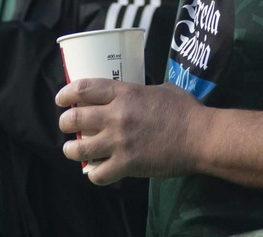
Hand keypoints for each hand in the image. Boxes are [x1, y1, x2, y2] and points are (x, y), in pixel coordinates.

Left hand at [55, 79, 203, 183]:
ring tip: (71, 150)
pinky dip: (93, 173)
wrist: (201, 137)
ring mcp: (119, 142)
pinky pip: (98, 174)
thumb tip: (134, 93)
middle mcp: (116, 116)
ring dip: (71, 150)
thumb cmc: (186, 110)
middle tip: (65, 124)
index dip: (66, 93)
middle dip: (64, 122)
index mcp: (125, 93)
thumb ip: (141, 90)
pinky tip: (96, 170)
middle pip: (75, 118)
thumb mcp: (160, 89)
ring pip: (79, 148)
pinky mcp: (127, 165)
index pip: (83, 89)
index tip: (61, 98)